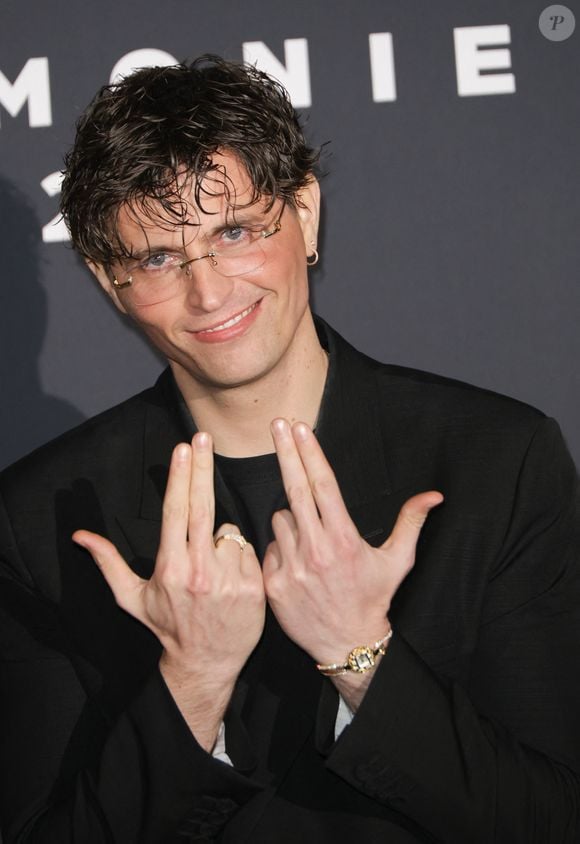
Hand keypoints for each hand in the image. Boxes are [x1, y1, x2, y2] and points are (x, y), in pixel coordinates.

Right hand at [73, 432, 264, 747]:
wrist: (207, 663)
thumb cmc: (168, 627)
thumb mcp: (132, 598)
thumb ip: (108, 563)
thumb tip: (80, 537)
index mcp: (170, 567)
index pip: (176, 511)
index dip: (180, 476)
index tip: (183, 447)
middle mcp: (199, 570)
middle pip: (203, 506)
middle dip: (202, 467)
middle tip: (203, 437)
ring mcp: (229, 578)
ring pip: (229, 531)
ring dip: (222, 536)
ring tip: (213, 564)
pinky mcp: (254, 586)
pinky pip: (248, 550)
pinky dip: (240, 553)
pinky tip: (231, 574)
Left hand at [263, 419, 442, 668]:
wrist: (347, 644)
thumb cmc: (374, 598)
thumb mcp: (398, 561)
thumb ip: (411, 523)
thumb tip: (435, 495)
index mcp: (344, 539)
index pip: (324, 485)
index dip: (310, 453)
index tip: (300, 428)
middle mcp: (316, 549)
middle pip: (295, 489)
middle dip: (286, 451)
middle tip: (277, 423)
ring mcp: (292, 566)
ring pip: (280, 518)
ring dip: (291, 517)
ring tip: (310, 540)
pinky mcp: (273, 582)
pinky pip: (269, 546)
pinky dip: (280, 545)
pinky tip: (297, 561)